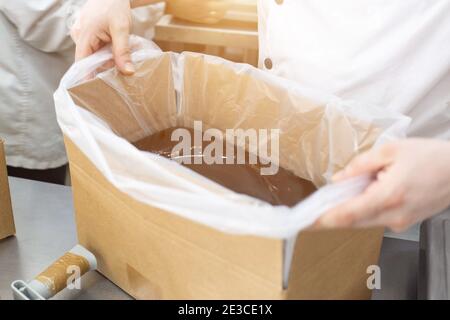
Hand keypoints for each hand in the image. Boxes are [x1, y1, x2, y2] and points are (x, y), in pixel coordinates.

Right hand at [71, 0, 133, 73]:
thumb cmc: (115, 5)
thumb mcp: (122, 29)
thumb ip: (123, 51)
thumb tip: (128, 72)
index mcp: (83, 35)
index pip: (81, 63)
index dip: (87, 77)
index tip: (94, 92)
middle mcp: (78, 35)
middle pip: (88, 60)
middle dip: (102, 68)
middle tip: (118, 76)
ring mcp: (81, 34)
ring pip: (93, 55)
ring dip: (105, 60)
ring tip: (119, 63)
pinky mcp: (87, 34)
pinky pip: (95, 48)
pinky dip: (105, 53)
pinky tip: (115, 53)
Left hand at [316, 139, 449, 231]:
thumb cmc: (429, 157)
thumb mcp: (391, 151)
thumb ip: (360, 165)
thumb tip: (338, 179)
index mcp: (389, 195)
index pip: (348, 214)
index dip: (323, 220)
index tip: (305, 222)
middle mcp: (394, 215)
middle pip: (352, 222)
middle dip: (329, 217)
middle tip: (311, 210)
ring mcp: (400, 222)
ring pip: (362, 222)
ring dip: (346, 212)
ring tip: (336, 197)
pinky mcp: (404, 223)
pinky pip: (375, 220)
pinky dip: (362, 211)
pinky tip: (360, 196)